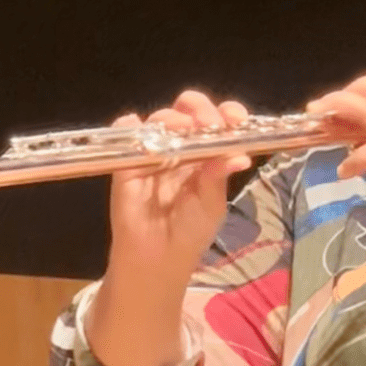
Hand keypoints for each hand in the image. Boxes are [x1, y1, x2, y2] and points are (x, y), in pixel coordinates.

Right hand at [107, 88, 252, 285]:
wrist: (158, 256)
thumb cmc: (191, 231)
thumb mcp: (211, 205)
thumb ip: (219, 177)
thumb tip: (240, 156)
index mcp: (209, 154)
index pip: (219, 124)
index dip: (228, 115)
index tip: (236, 119)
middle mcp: (182, 147)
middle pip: (189, 112)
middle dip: (200, 109)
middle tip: (207, 123)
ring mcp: (154, 151)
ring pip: (161, 119)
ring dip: (172, 117)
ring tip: (182, 129)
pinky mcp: (127, 160)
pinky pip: (125, 133)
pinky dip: (130, 125)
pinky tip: (139, 127)